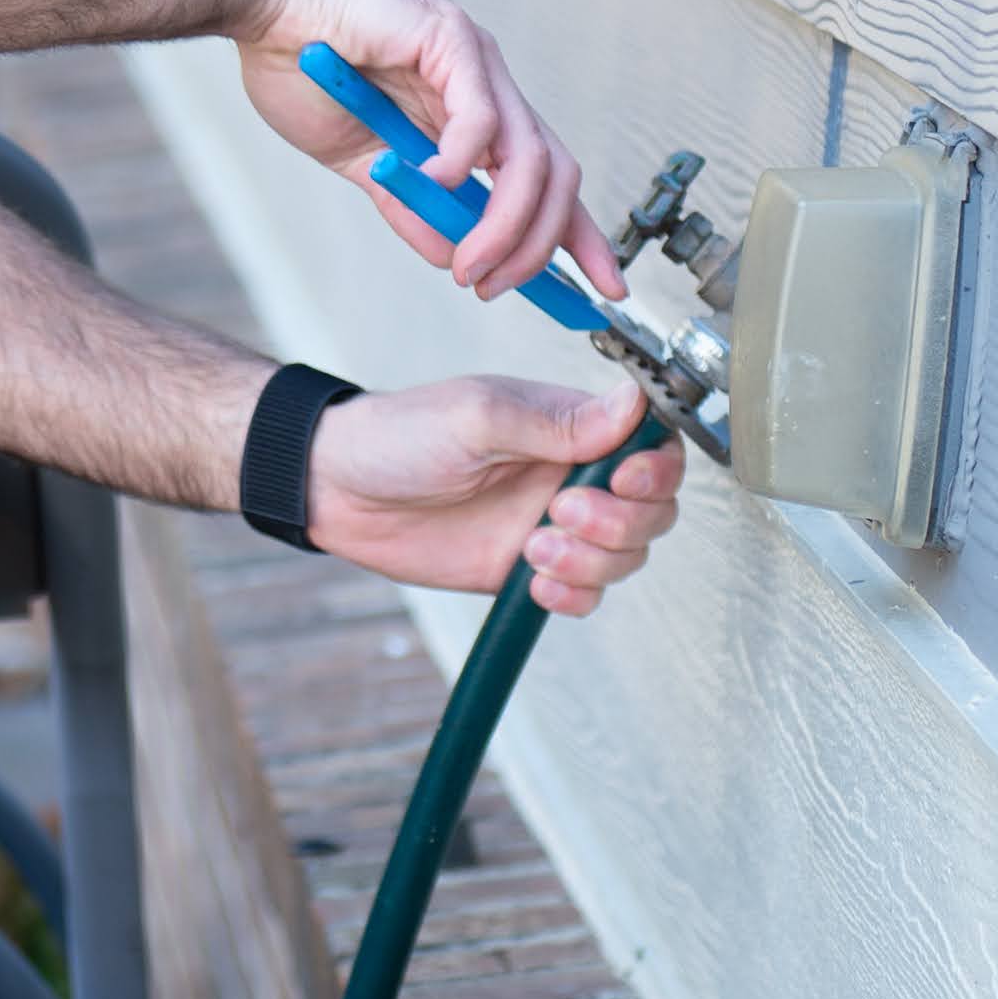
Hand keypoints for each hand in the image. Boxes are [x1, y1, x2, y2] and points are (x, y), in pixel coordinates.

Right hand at [239, 0, 622, 304]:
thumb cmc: (306, 64)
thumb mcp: (362, 161)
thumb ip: (408, 205)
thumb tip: (449, 255)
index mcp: (472, 116)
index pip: (544, 183)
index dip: (576, 238)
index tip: (598, 293)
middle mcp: (488, 88)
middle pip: (557, 176)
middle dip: (547, 244)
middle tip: (501, 286)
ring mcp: (476, 62)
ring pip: (529, 157)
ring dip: (505, 223)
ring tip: (469, 262)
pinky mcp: (451, 38)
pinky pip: (479, 118)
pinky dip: (458, 163)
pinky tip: (425, 183)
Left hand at [309, 376, 682, 615]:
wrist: (340, 489)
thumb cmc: (402, 435)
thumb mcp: (478, 415)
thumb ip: (557, 420)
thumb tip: (634, 402)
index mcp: (570, 426)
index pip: (654, 445)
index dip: (657, 468)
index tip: (626, 478)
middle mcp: (571, 475)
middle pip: (653, 508)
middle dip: (621, 521)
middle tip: (558, 513)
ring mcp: (554, 525)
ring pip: (625, 556)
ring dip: (593, 561)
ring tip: (533, 547)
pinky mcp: (529, 570)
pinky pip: (585, 594)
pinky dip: (574, 595)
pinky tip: (536, 583)